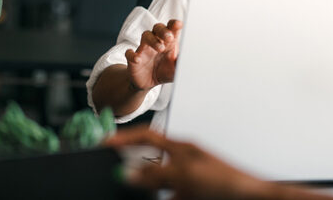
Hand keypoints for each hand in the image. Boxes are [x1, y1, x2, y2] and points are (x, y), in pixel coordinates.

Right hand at [108, 128, 313, 199]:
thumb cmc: (227, 181)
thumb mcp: (184, 175)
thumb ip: (154, 175)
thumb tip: (126, 173)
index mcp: (181, 148)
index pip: (146, 137)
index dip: (124, 139)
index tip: (105, 144)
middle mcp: (184, 162)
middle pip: (150, 162)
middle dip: (133, 170)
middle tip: (114, 174)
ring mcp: (189, 181)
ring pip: (160, 185)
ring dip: (148, 190)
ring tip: (134, 194)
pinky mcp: (194, 196)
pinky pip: (171, 196)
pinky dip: (161, 199)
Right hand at [125, 20, 183, 90]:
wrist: (148, 83)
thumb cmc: (164, 71)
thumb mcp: (176, 69)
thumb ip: (183, 63)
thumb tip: (192, 59)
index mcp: (168, 43)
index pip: (171, 28)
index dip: (174, 24)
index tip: (179, 24)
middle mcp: (156, 42)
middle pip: (158, 28)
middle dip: (163, 30)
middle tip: (169, 37)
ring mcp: (144, 49)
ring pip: (145, 36)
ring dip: (152, 40)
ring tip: (160, 48)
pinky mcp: (133, 59)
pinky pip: (129, 53)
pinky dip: (132, 55)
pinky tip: (137, 59)